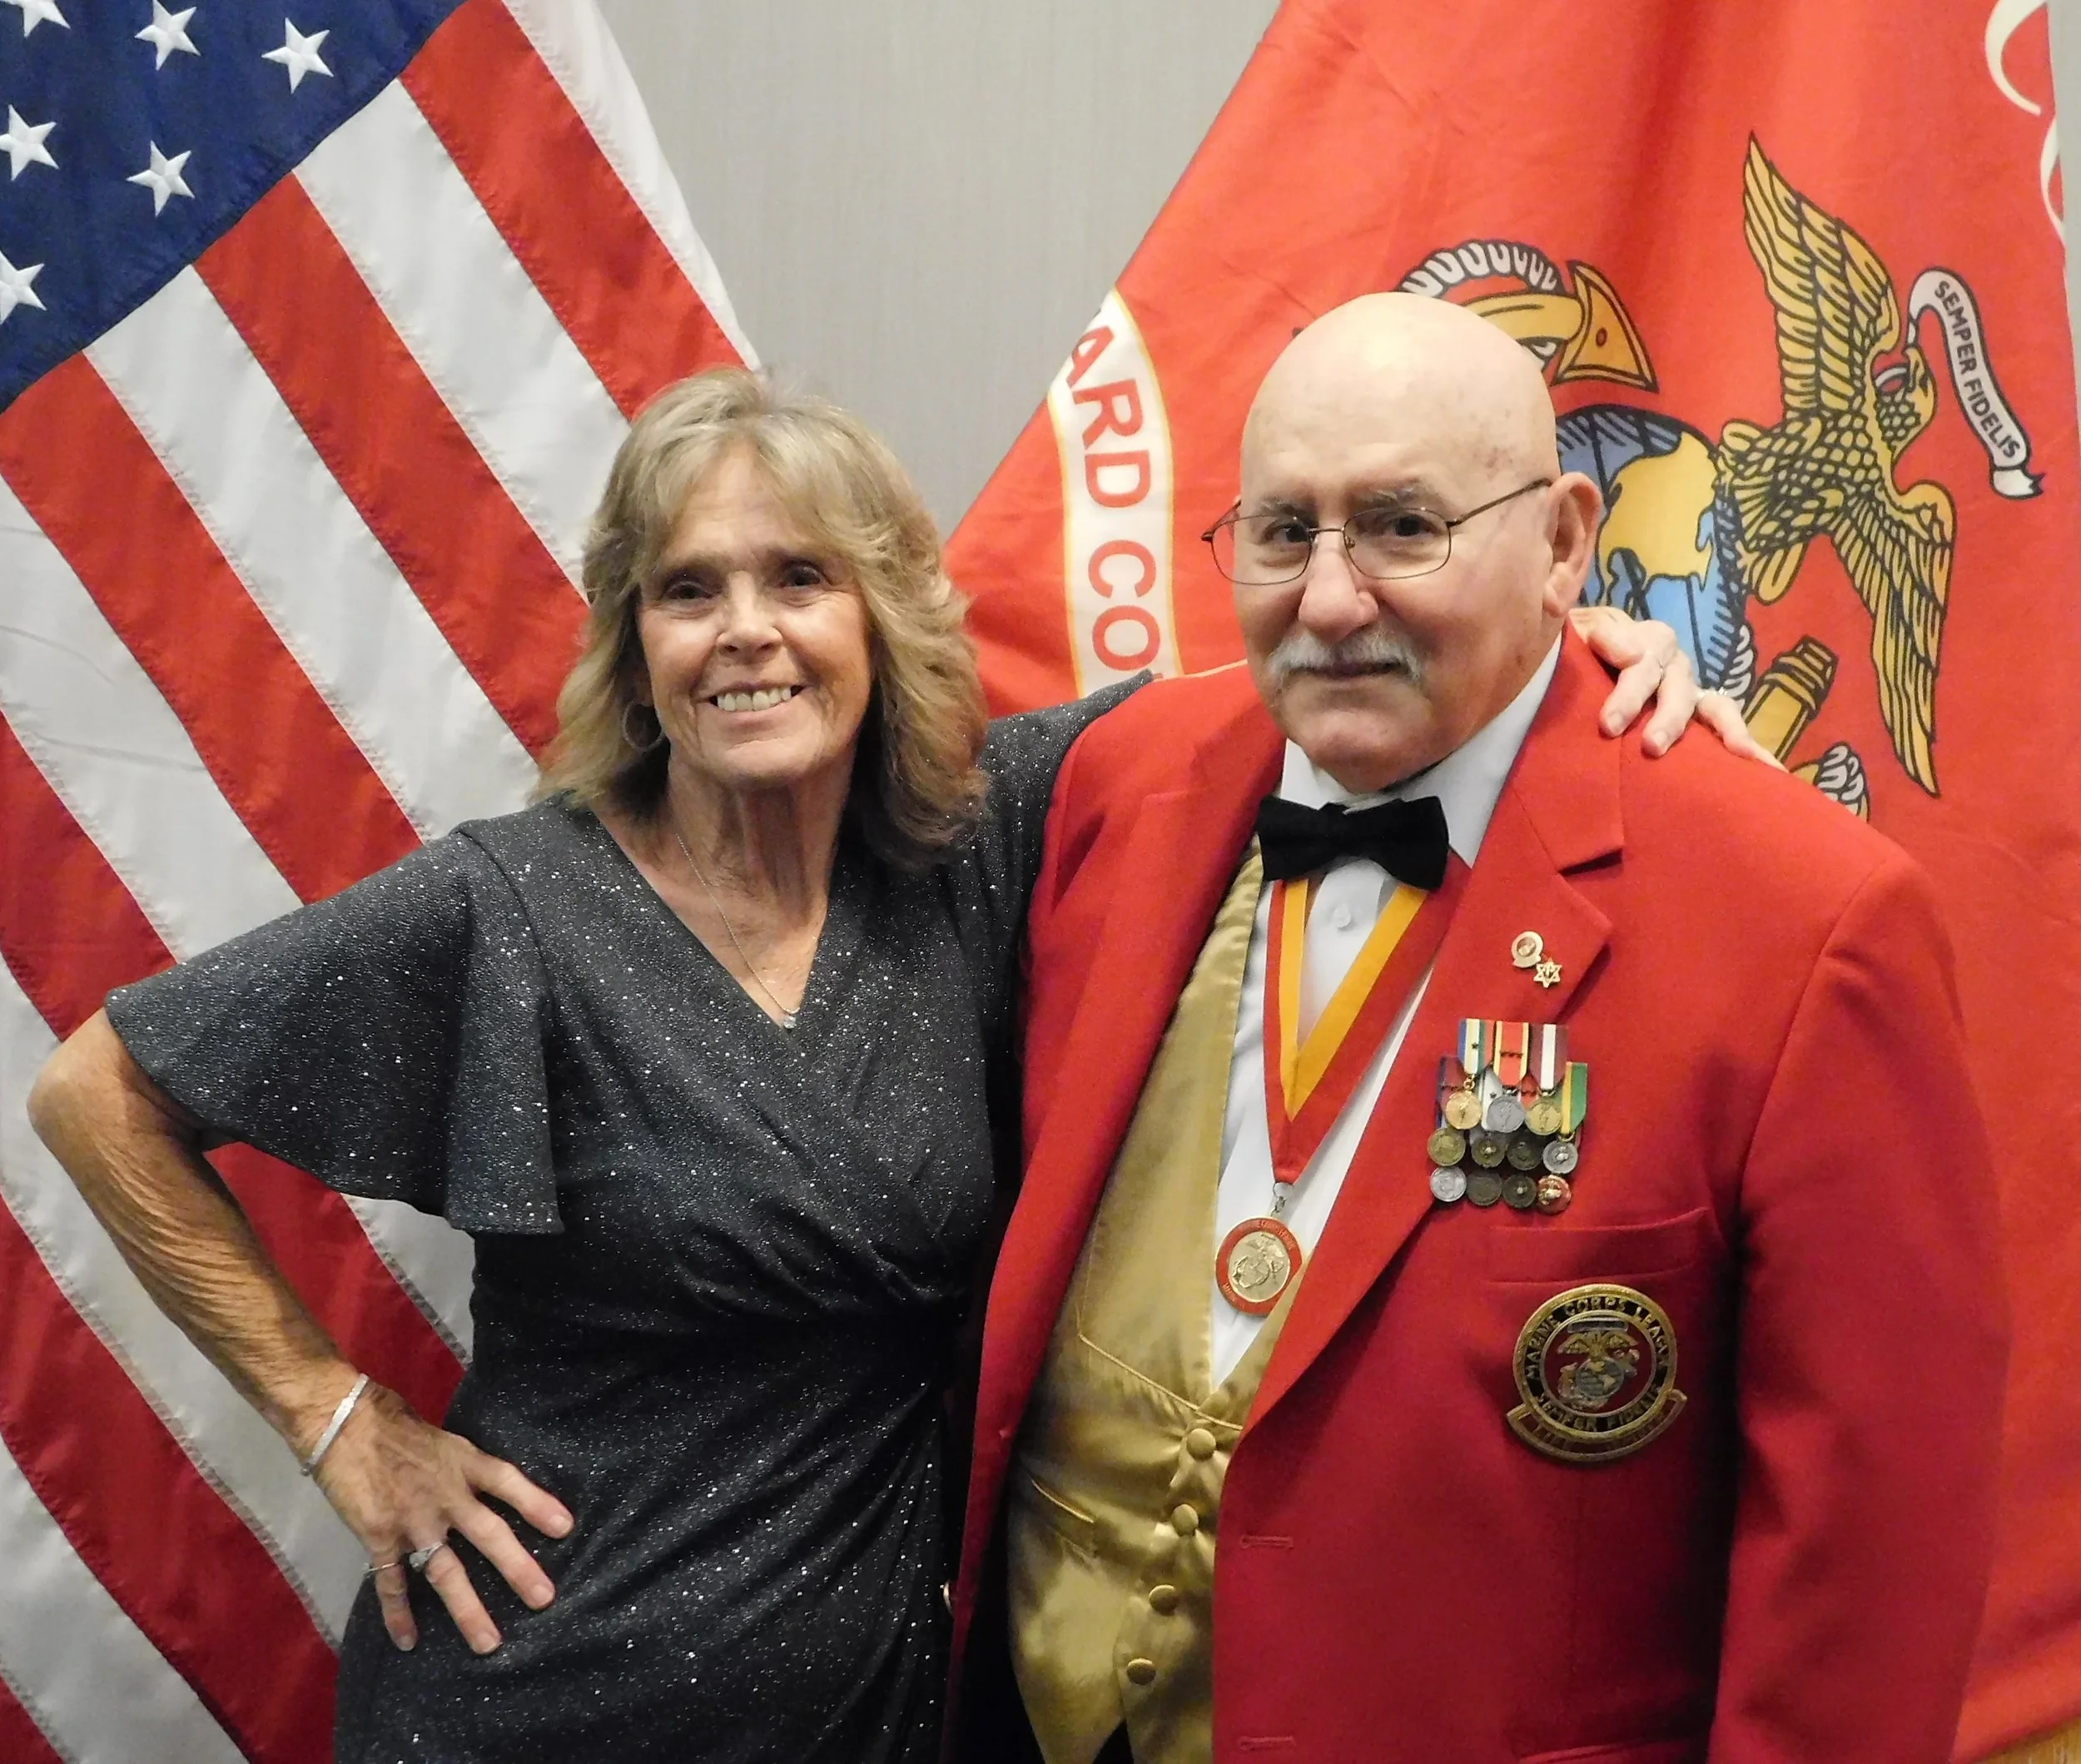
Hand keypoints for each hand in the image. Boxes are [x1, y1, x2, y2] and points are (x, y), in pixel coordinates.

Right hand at [311, 1378, 573, 1653]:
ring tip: (489, 1643)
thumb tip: (483, 1485)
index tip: (565, 1528)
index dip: (537, 1503)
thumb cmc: (393, 1423)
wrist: (342, 1422)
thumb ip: (462, 1466)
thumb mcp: (442, 1438)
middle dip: (517, 1568)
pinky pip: (392, 1583)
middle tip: (543, 1598)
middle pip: (490, 1534)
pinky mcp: (379, 1537)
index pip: (508, 1482)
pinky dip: (398, 1614)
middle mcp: (446, 1495)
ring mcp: (413, 1520)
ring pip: (446, 1571)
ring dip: (468, 1609)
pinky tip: (408, 1641)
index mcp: (463, 1463)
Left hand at [1568, 605, 1781, 765]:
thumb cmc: (1580, 647)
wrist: (1583, 659)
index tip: (1609, 725)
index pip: (1644, 664)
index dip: (1629, 695)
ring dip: (1726, 730)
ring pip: (1715, 708)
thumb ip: (1602, 636)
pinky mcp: (1700, 717)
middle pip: (1679, 691)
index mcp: (1650, 641)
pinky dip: (1748, 746)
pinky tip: (1768, 768)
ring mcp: (1691, 692)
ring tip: (1741, 754)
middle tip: (1653, 748)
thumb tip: (1633, 656)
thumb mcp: (1582, 630)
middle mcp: (1676, 666)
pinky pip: (1727, 729)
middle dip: (1669, 720)